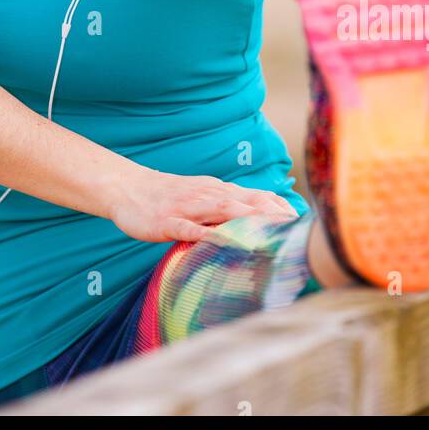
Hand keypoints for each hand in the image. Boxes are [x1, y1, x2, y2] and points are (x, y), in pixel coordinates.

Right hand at [109, 167, 297, 243]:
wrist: (127, 187)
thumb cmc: (168, 197)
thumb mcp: (201, 197)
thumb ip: (225, 209)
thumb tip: (255, 223)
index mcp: (216, 191)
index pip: (253, 196)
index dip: (277, 207)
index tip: (302, 219)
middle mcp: (206, 195)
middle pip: (244, 202)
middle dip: (271, 214)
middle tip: (295, 227)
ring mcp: (187, 208)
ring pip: (221, 210)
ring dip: (247, 219)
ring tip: (270, 231)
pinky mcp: (167, 222)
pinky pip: (189, 228)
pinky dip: (206, 234)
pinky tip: (219, 241)